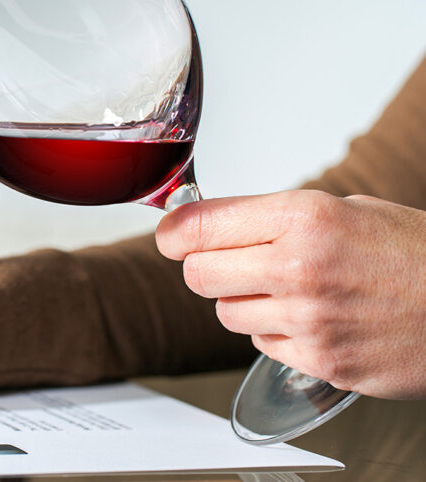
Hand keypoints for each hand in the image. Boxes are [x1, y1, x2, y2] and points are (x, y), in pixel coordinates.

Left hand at [156, 190, 425, 398]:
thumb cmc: (417, 255)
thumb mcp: (347, 210)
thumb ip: (278, 218)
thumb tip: (214, 224)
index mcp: (303, 219)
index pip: (198, 226)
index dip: (175, 231)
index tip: (171, 234)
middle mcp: (298, 269)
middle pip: (197, 274)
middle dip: (205, 266)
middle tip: (230, 262)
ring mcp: (308, 321)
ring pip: (226, 313)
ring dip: (242, 302)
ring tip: (287, 291)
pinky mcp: (321, 362)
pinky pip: (262, 346)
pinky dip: (276, 334)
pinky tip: (313, 320)